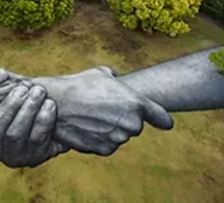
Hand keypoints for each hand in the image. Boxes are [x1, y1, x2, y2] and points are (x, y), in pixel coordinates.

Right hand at [0, 67, 172, 155]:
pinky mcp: (104, 149)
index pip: (161, 117)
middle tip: (104, 107)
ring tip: (92, 115)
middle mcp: (131, 123)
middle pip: (135, 125)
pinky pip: (108, 145)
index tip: (165, 123)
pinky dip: (101, 138)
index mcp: (136, 103)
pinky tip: (87, 125)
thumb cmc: (80, 85)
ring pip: (120, 135)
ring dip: (111, 128)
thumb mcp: (103, 73)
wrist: (57, 103)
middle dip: (124, 118)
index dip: (162, 119)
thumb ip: (117, 80)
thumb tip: (117, 80)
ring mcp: (118, 138)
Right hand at [0, 81, 68, 167]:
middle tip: (22, 90)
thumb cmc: (28, 94)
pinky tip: (49, 105)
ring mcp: (14, 156)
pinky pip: (36, 140)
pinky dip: (43, 119)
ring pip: (14, 136)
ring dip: (27, 110)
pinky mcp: (34, 157)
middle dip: (7, 109)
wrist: (58, 105)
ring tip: (38, 92)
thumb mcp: (13, 82)